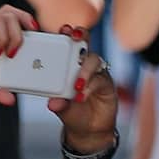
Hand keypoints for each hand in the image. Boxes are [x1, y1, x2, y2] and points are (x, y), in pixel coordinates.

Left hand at [46, 25, 116, 146]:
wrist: (88, 129)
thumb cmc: (72, 111)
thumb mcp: (60, 108)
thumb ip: (58, 103)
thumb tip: (52, 103)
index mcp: (67, 62)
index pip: (66, 42)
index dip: (64, 33)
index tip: (60, 30)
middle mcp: (82, 62)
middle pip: (83, 41)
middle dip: (79, 35)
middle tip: (73, 37)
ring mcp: (96, 71)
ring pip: (93, 59)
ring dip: (84, 70)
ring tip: (76, 85)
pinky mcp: (107, 82)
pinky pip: (100, 79)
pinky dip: (90, 86)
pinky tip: (81, 95)